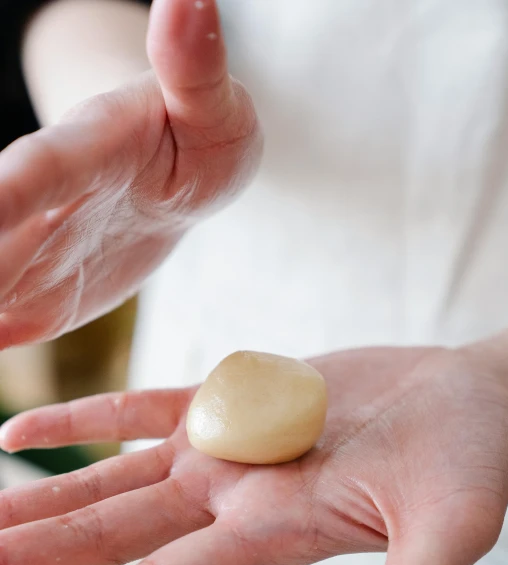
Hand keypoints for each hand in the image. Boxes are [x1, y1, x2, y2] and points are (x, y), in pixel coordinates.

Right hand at [0, 0, 260, 345]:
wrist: (177, 178)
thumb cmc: (200, 134)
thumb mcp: (212, 105)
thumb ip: (194, 67)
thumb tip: (191, 0)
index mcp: (90, 150)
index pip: (40, 172)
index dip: (5, 194)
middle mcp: (49, 201)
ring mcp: (41, 248)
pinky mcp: (45, 290)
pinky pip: (5, 316)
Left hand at [1, 341, 507, 564]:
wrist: (469, 398)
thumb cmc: (470, 459)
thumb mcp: (449, 528)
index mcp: (273, 531)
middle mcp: (235, 498)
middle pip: (116, 533)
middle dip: (39, 551)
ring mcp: (229, 449)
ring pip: (116, 475)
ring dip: (48, 490)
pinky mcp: (237, 400)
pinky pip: (144, 409)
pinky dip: (88, 419)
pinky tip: (31, 427)